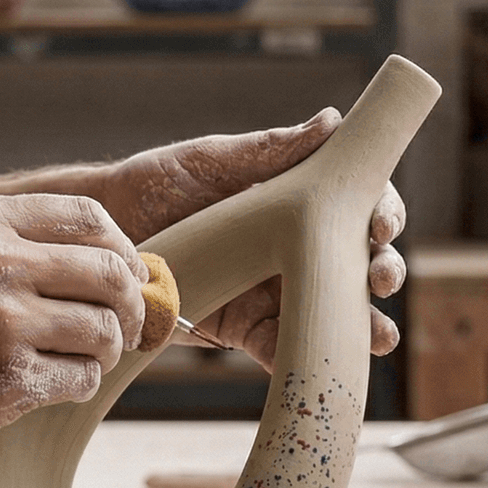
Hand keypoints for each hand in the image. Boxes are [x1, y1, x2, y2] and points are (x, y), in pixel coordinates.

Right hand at [0, 194, 146, 466]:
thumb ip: (6, 247)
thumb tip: (107, 264)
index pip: (91, 219)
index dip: (123, 251)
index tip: (126, 277)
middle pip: (112, 274)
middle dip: (130, 306)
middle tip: (124, 330)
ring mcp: (4, 323)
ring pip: (105, 332)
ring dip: (102, 353)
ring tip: (73, 362)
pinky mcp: (7, 382)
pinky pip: (82, 380)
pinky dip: (76, 387)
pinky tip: (43, 387)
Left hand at [97, 109, 407, 369]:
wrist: (104, 238)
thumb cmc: (156, 184)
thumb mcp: (212, 159)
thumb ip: (272, 149)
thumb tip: (334, 123)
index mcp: (298, 200)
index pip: (357, 203)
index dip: (382, 212)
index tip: (381, 224)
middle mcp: (297, 246)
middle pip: (360, 260)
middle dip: (384, 270)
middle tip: (382, 278)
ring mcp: (276, 291)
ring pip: (335, 310)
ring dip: (363, 324)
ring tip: (378, 336)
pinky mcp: (247, 330)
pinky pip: (284, 346)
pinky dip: (306, 357)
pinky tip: (325, 364)